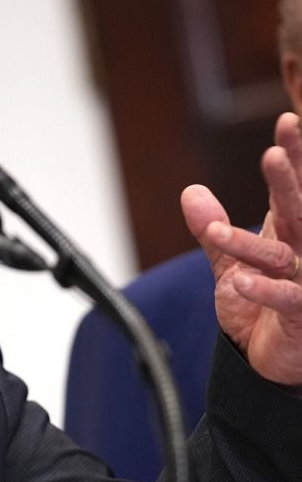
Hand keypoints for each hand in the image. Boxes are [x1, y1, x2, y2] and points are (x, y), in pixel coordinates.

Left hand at [183, 112, 301, 386]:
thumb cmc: (262, 309)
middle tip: (275, 152)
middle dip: (289, 181)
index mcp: (290, 234)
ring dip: (250, 242)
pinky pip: (286, 300)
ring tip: (218, 231)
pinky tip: (238, 281)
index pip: (291, 191)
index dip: (294, 158)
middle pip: (300, 211)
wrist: (276, 360)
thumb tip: (191, 192)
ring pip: (281, 256)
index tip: (288, 121)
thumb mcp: (232, 266)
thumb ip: (213, 231)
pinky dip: (261, 290)